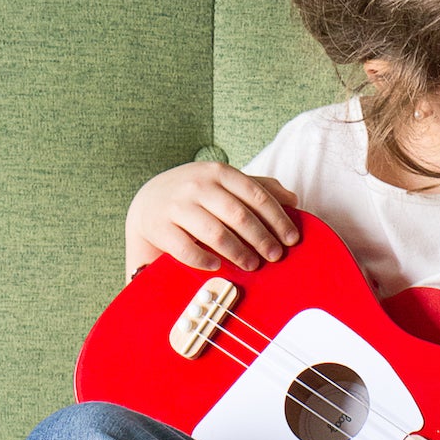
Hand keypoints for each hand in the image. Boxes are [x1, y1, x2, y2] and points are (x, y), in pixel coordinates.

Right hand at [125, 163, 300, 278]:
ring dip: (238, 252)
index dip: (277, 219)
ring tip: (251, 265)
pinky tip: (216, 266)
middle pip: (238, 215)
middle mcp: (197, 185)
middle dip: (261, 238)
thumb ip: (256, 187)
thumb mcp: (223, 183)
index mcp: (218, 172)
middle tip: (275, 256)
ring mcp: (176, 206)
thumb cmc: (195, 196)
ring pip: (215, 233)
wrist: (147, 203)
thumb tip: (292, 199)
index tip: (292, 239)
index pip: (256, 195)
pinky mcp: (159, 227)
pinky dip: (204, 260)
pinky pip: (185, 249)